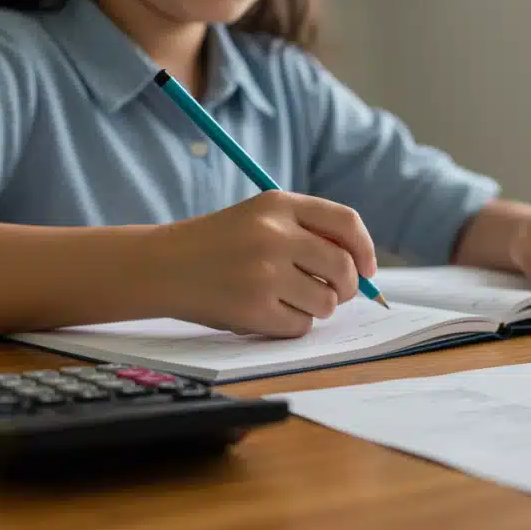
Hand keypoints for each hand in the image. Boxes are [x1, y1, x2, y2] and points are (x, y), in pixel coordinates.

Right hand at [151, 191, 376, 338]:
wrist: (163, 266)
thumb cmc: (219, 245)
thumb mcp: (260, 217)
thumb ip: (307, 231)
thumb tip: (362, 268)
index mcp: (278, 204)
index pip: (346, 222)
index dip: (365, 249)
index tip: (367, 268)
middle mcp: (274, 234)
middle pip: (343, 267)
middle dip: (347, 286)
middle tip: (335, 293)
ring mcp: (264, 273)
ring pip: (326, 301)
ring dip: (317, 307)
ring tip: (290, 300)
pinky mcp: (254, 308)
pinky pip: (300, 326)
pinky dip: (292, 325)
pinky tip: (269, 312)